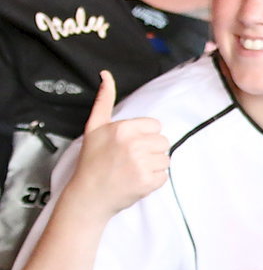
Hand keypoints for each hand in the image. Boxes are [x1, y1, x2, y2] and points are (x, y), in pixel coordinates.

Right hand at [69, 70, 168, 216]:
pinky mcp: (148, 182)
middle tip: (131, 159)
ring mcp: (142, 164)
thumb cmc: (92, 160)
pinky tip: (136, 180)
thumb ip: (104, 100)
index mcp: (123, 129)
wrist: (89, 195)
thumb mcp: (95, 127)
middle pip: (163, 142)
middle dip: (151, 150)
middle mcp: (133, 145)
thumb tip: (106, 75)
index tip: (130, 145)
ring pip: (166, 159)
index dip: (145, 136)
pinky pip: (164, 176)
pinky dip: (154, 180)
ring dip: (153, 166)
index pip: (156, 126)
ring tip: (133, 170)